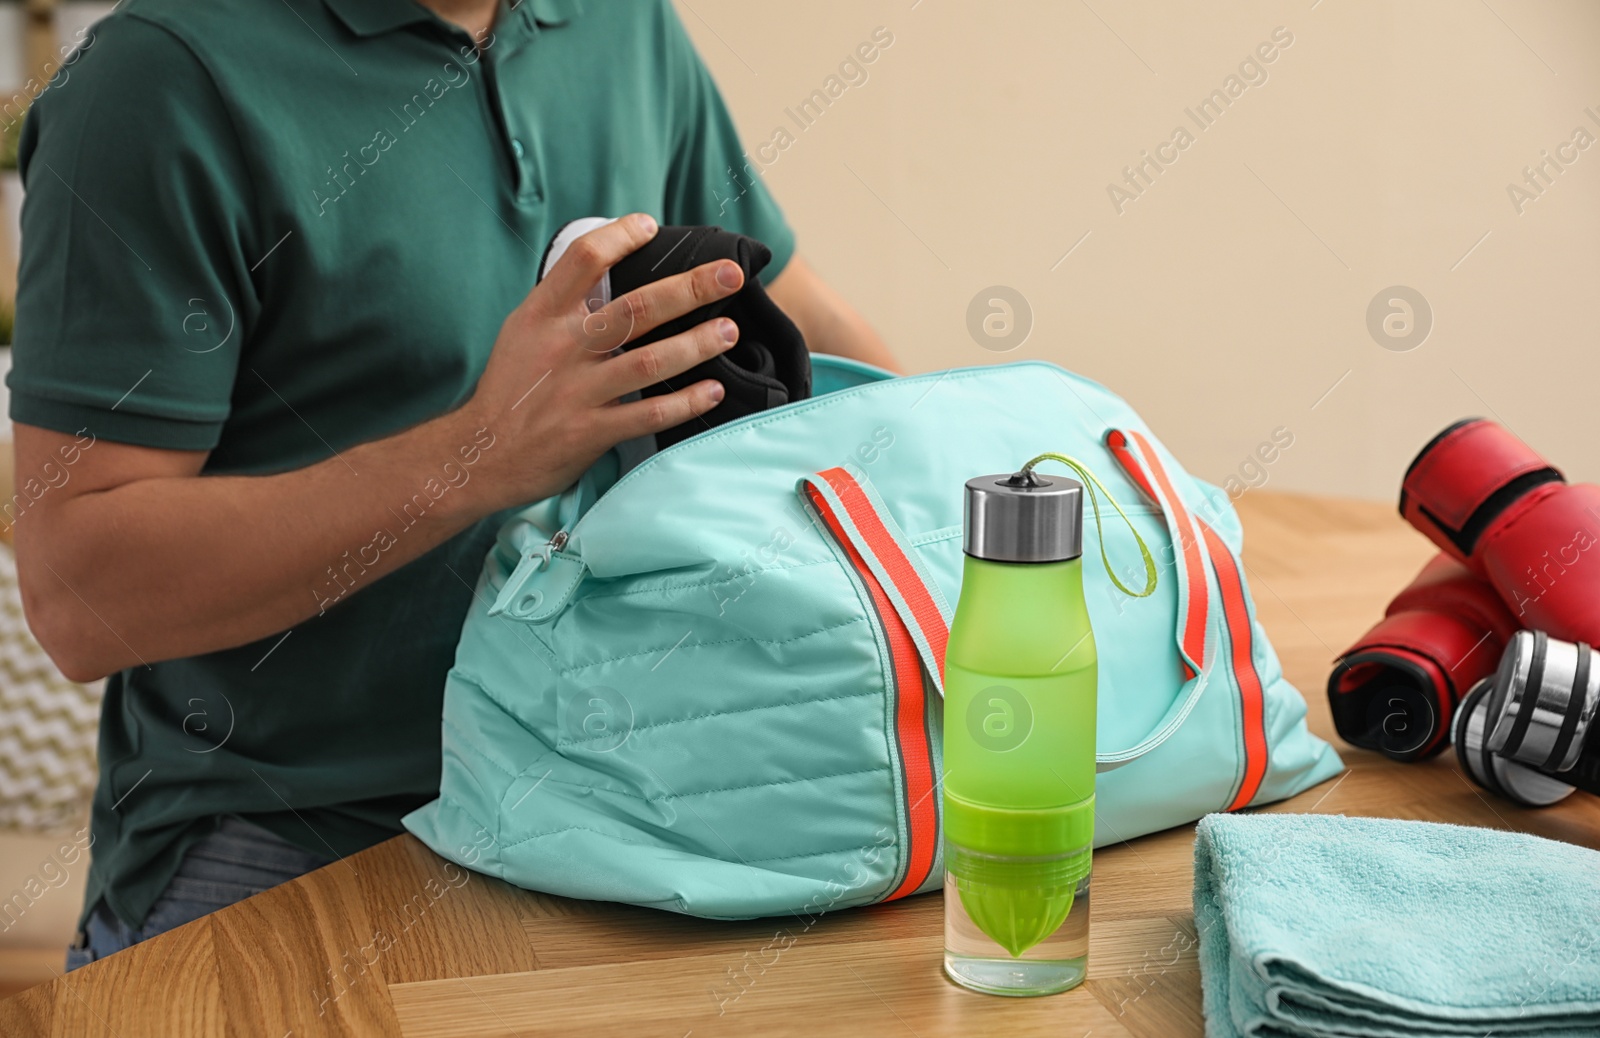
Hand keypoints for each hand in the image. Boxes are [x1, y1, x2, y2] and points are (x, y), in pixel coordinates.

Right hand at [453, 213, 744, 513]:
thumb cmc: (511, 387)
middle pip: (636, 308)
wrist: (480, 453)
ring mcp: (578, 392)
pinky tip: (713, 391)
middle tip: (730, 274)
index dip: (620, 236)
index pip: (584, 259)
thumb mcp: (524, 332)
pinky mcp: (590, 433)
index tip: (650, 226)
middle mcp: (562, 348)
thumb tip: (612, 270)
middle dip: (690, 288)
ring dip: (696, 344)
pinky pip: (648, 415)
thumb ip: (564, 305)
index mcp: (542, 315)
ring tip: (729, 332)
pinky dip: (685, 403)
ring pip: (650, 362)